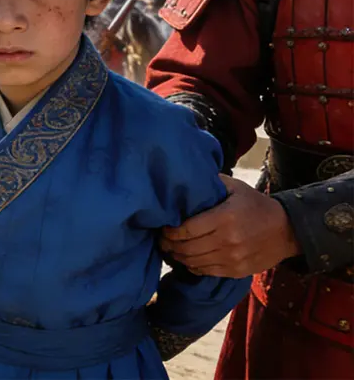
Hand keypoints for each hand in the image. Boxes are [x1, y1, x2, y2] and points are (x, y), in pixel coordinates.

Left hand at [160, 174, 300, 277]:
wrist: (287, 231)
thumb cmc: (256, 205)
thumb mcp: (236, 188)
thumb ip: (212, 183)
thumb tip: (187, 177)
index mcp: (225, 217)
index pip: (186, 229)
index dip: (169, 231)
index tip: (163, 228)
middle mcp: (228, 240)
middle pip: (187, 248)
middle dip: (169, 245)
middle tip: (162, 240)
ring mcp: (233, 258)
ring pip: (194, 262)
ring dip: (178, 257)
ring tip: (171, 249)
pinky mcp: (237, 271)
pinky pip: (206, 272)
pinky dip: (192, 266)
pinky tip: (188, 259)